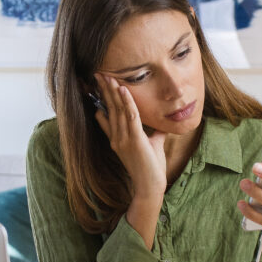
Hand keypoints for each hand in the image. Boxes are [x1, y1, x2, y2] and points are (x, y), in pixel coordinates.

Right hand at [93, 75, 167, 247]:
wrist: (150, 187)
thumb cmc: (151, 169)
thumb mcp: (152, 146)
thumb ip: (154, 134)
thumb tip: (162, 125)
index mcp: (117, 138)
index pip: (107, 115)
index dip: (103, 99)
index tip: (100, 85)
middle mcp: (117, 137)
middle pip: (110, 109)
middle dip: (105, 90)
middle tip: (99, 73)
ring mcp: (123, 139)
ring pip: (117, 110)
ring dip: (113, 91)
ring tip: (108, 76)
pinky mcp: (133, 140)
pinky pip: (129, 116)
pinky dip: (126, 101)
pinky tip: (123, 89)